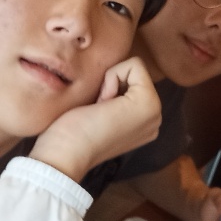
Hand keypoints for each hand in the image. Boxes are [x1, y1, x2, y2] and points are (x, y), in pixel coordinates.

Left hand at [29, 57, 160, 182]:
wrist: (65, 155)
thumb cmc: (69, 134)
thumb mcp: (98, 110)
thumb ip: (113, 97)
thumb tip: (108, 80)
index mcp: (144, 122)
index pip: (132, 79)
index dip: (108, 85)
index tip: (96, 110)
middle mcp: (155, 118)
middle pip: (135, 72)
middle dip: (111, 83)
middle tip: (97, 111)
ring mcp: (155, 112)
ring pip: (135, 68)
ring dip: (110, 82)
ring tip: (99, 110)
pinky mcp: (149, 104)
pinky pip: (134, 65)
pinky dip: (112, 77)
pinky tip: (102, 104)